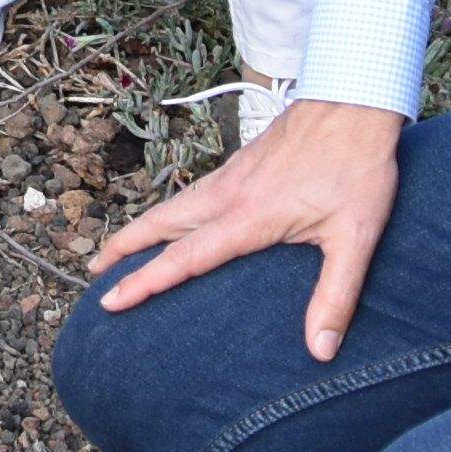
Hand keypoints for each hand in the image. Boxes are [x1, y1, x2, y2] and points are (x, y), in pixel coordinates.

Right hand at [87, 96, 404, 363]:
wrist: (352, 100)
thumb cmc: (357, 168)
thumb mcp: (355, 237)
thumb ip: (336, 295)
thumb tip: (320, 350)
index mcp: (248, 217)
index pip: (184, 258)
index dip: (145, 281)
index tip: (112, 300)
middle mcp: (228, 194)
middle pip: (161, 225)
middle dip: (123, 249)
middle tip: (93, 274)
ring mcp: (231, 175)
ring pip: (173, 206)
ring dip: (141, 229)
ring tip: (118, 248)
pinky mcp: (241, 164)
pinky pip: (192, 194)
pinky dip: (168, 212)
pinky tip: (176, 220)